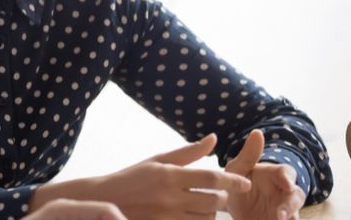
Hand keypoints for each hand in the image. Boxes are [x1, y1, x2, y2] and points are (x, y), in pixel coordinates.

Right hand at [30, 134, 251, 219]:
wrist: (105, 200)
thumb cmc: (133, 177)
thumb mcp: (158, 160)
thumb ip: (188, 152)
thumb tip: (214, 138)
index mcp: (169, 175)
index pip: (210, 178)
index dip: (232, 181)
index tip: (245, 183)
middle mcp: (169, 196)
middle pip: (212, 201)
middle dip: (222, 198)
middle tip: (219, 195)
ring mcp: (166, 216)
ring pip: (205, 219)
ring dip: (211, 213)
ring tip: (206, 206)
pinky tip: (194, 215)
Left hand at [226, 130, 306, 219]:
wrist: (227, 207)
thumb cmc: (235, 182)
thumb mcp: (236, 169)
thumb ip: (248, 155)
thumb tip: (258, 132)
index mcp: (275, 175)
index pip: (287, 173)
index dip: (288, 178)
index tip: (286, 185)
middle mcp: (283, 193)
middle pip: (296, 196)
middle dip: (291, 205)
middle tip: (279, 214)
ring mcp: (283, 210)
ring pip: (294, 215)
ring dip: (289, 218)